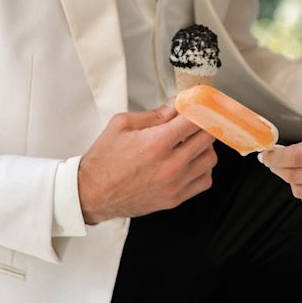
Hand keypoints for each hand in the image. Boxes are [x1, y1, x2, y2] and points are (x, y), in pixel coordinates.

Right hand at [78, 104, 217, 222]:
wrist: (92, 194)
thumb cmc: (104, 160)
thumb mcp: (123, 124)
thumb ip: (155, 114)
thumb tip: (177, 104)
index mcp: (158, 143)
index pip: (196, 119)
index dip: (200, 107)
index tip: (200, 103)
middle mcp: (171, 165)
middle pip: (208, 137)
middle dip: (203, 124)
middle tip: (194, 120)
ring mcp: (175, 184)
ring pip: (210, 158)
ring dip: (204, 146)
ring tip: (190, 142)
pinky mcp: (175, 199)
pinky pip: (204, 180)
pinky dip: (202, 169)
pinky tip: (190, 162)